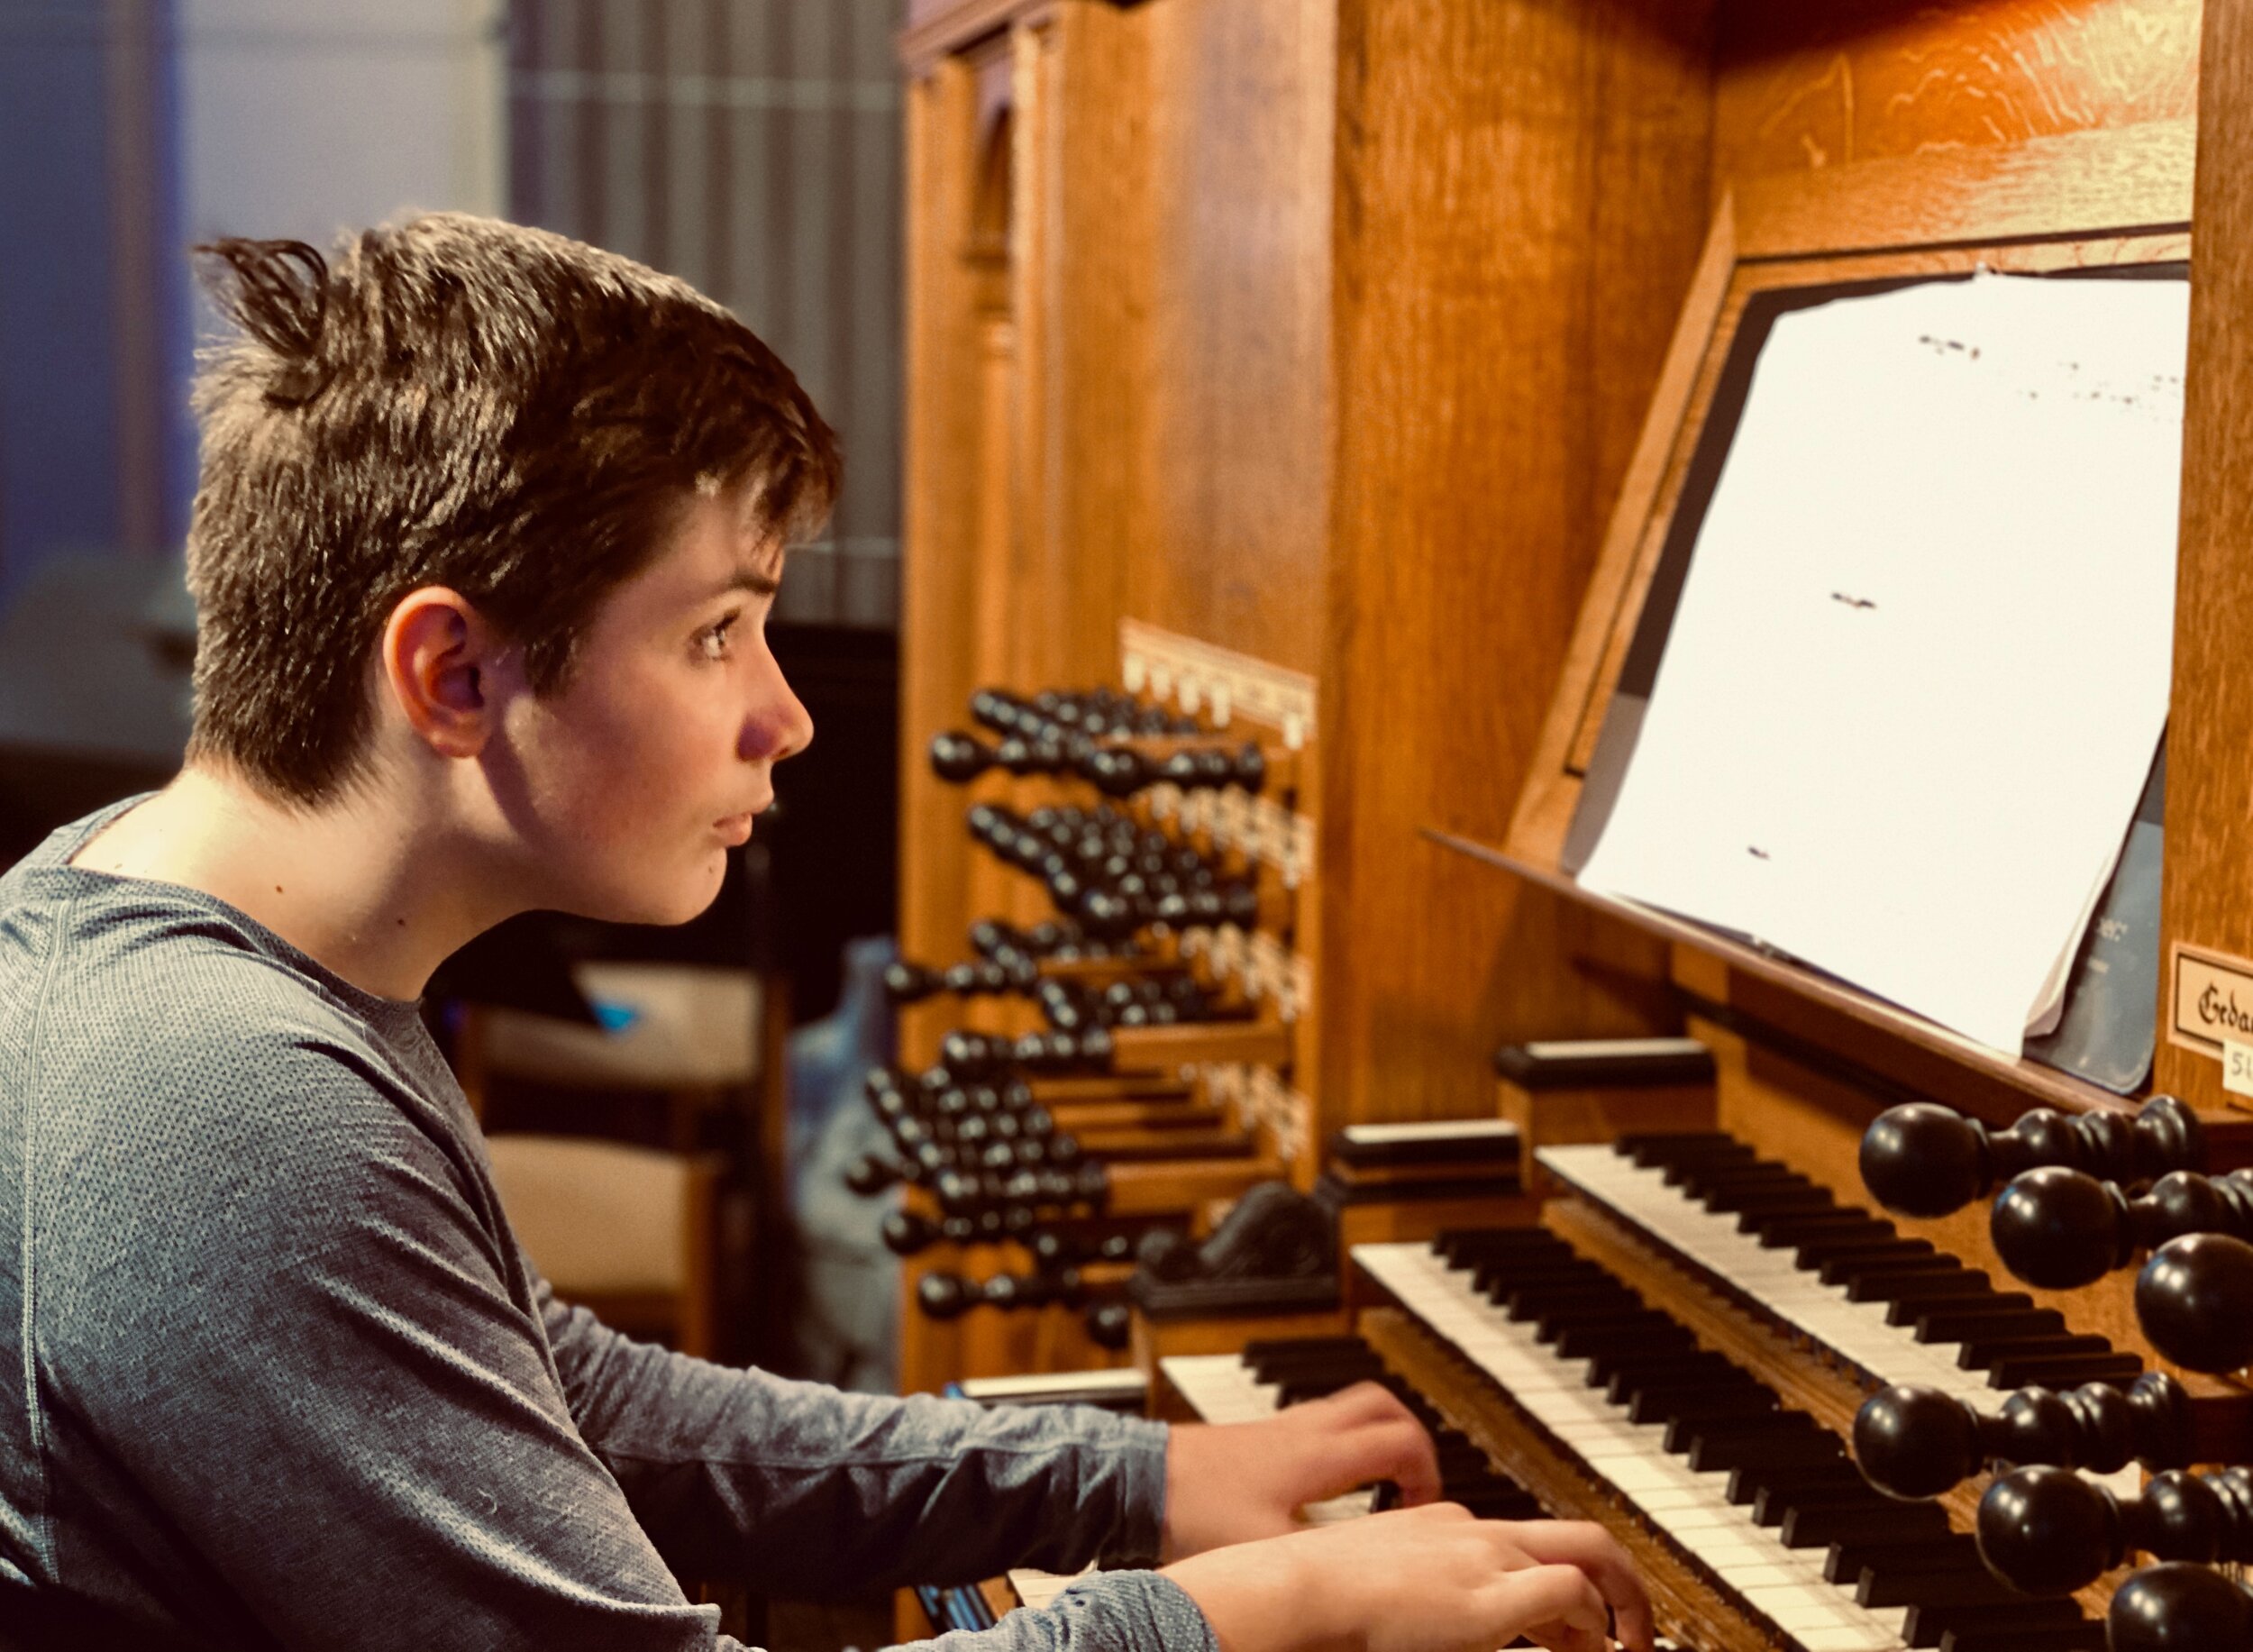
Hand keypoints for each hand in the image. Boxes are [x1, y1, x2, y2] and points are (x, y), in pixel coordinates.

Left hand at [1162, 1380, 1442, 1559]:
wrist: (1140, 1480)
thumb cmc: (1195, 1509)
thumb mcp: (1269, 1549)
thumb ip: (1322, 1558)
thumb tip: (1365, 1576)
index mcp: (1320, 1454)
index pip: (1402, 1440)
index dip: (1427, 1472)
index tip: (1422, 1507)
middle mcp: (1306, 1430)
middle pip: (1382, 1405)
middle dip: (1411, 1438)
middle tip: (1411, 1481)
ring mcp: (1282, 1428)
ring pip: (1349, 1409)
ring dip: (1374, 1437)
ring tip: (1376, 1484)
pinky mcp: (1261, 1436)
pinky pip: (1320, 1423)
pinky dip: (1340, 1444)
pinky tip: (1325, 1487)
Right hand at [1162, 1504, 1654, 1651]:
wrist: (1286, 1592)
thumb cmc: (1310, 1601)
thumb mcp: (1374, 1591)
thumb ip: (1409, 1602)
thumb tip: (1418, 1626)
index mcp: (1444, 1528)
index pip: (1524, 1545)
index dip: (1564, 1590)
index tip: (1576, 1631)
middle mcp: (1472, 1531)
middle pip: (1578, 1537)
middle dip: (1625, 1585)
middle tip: (1637, 1637)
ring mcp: (1482, 1558)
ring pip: (1588, 1557)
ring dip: (1623, 1607)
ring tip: (1632, 1649)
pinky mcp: (1486, 1599)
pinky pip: (1566, 1594)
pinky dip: (1592, 1627)